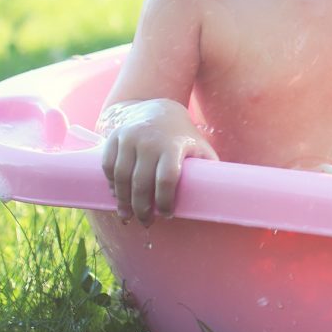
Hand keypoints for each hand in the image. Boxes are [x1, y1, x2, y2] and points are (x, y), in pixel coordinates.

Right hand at [99, 98, 219, 224]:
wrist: (157, 108)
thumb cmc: (182, 135)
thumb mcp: (199, 146)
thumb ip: (208, 166)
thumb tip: (223, 192)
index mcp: (173, 145)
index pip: (167, 179)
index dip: (165, 201)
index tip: (168, 215)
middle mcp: (149, 141)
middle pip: (141, 183)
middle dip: (142, 208)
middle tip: (146, 222)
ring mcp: (129, 138)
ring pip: (121, 177)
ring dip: (123, 201)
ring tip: (127, 216)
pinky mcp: (114, 138)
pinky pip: (108, 166)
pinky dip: (111, 184)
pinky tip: (117, 196)